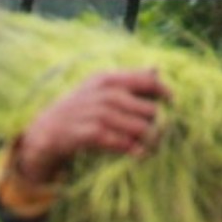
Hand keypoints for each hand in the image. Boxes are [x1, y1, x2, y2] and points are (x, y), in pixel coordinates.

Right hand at [15, 69, 169, 184]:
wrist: (48, 128)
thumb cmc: (81, 106)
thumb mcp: (100, 86)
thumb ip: (129, 78)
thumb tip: (157, 69)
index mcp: (108, 79)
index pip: (148, 81)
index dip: (165, 93)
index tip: (172, 104)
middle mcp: (104, 94)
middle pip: (150, 109)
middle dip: (158, 123)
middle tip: (162, 132)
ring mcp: (97, 113)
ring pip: (140, 127)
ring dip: (149, 139)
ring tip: (152, 144)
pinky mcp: (91, 133)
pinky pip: (123, 142)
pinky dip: (133, 149)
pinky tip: (137, 152)